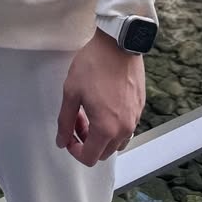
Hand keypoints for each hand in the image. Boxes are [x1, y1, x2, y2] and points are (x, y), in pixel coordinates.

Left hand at [56, 31, 144, 165]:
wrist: (118, 44)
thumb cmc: (95, 64)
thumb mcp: (71, 92)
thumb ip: (65, 121)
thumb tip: (62, 140)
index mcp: (105, 128)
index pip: (89, 157)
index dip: (74, 151)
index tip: (68, 137)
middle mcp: (124, 128)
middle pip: (103, 153)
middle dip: (86, 142)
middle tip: (77, 121)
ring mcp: (134, 118)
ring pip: (116, 142)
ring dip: (101, 135)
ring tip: (90, 113)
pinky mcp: (139, 107)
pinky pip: (126, 127)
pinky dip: (113, 125)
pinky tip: (103, 105)